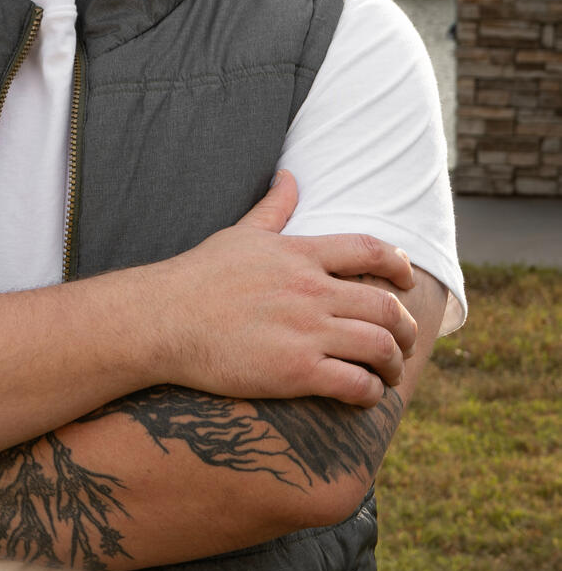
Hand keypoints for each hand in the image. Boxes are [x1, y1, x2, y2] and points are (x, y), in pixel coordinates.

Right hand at [150, 170, 417, 408]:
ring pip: (380, 346)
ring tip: (389, 372)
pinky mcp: (296, 372)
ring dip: (394, 362)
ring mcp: (306, 331)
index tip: (407, 281)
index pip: (371, 250)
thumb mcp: (241, 233)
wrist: (163, 320)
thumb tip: (289, 176)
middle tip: (406, 340)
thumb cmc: (198, 277)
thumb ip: (274, 208)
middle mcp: (311, 290)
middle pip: (386, 305)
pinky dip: (371, 392)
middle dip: (407, 327)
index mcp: (300, 255)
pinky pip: (355, 384)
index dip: (399, 266)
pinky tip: (364, 394)